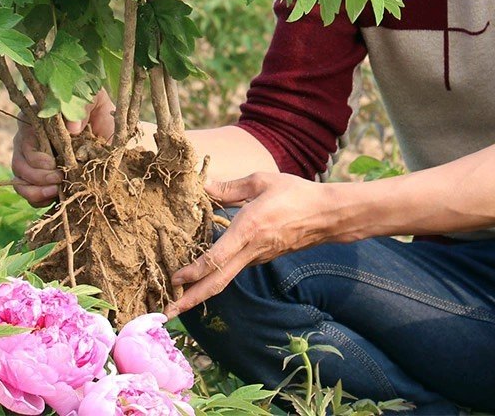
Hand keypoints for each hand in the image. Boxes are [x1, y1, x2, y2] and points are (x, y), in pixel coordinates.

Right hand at [11, 88, 115, 205]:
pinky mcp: (42, 178)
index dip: (34, 152)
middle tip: (58, 179)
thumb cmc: (96, 108)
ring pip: (20, 180)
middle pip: (19, 161)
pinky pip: (30, 193)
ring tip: (56, 192)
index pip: (23, 134)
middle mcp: (30, 140)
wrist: (110, 127)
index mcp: (37, 117)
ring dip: (35, 190)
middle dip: (37, 175)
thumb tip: (72, 128)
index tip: (52, 163)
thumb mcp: (92, 99)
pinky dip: (39, 199)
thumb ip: (81, 108)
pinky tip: (55, 198)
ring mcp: (33, 161)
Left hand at [164, 172, 338, 317]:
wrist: (327, 216)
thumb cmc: (295, 194)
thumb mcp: (262, 181)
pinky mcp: (263, 257)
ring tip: (179, 297)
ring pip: (225, 278)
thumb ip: (231, 187)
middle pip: (217, 281)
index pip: (216, 257)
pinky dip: (216, 275)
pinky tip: (205, 273)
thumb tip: (204, 186)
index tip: (174, 279)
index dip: (194, 271)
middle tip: (168, 313)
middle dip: (191, 299)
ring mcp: (258, 257)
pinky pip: (235, 268)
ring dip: (201, 289)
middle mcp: (251, 250)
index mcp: (248, 229)